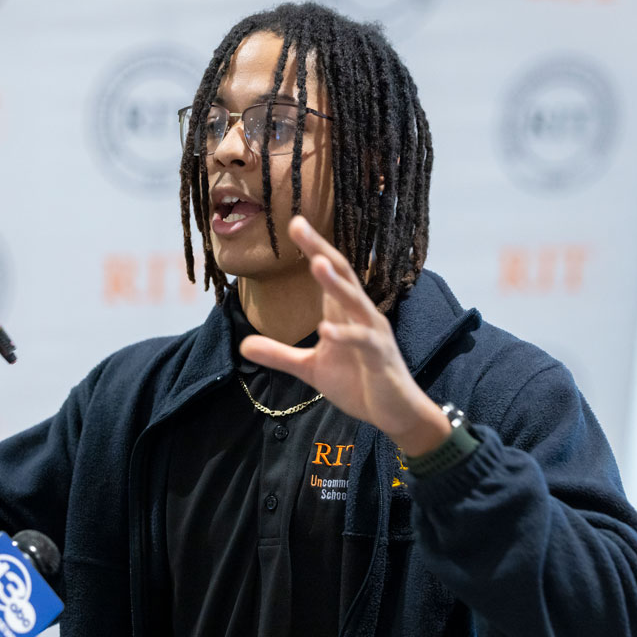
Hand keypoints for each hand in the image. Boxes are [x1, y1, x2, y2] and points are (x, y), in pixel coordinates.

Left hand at [239, 216, 449, 453]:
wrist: (394, 412)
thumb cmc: (358, 383)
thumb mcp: (310, 368)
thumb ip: (279, 354)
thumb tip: (243, 346)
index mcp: (344, 312)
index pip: (328, 272)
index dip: (312, 248)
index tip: (293, 224)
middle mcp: (361, 314)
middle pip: (342, 273)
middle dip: (320, 250)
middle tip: (299, 225)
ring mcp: (373, 333)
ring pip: (355, 301)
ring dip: (336, 283)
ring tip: (317, 263)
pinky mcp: (380, 357)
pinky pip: (363, 342)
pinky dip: (345, 335)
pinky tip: (326, 330)